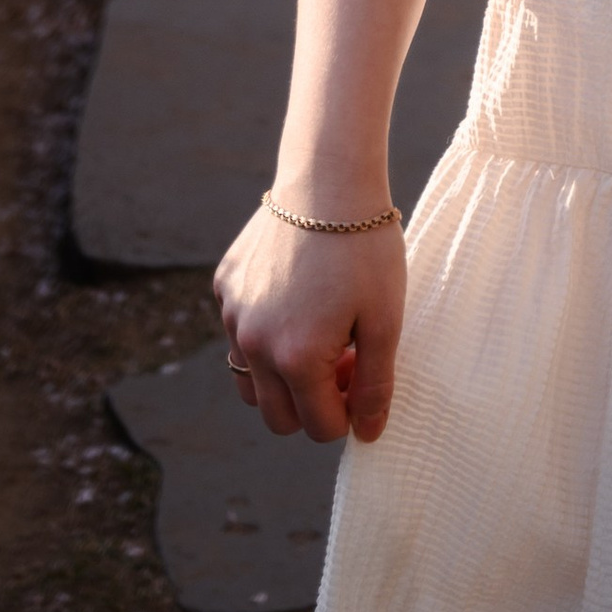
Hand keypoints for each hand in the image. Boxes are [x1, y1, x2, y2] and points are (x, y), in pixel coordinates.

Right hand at [214, 202, 406, 443]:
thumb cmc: (366, 248)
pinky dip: (264, 332)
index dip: (347, 413)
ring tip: (318, 337)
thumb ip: (375, 386)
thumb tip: (367, 434)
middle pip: (278, 417)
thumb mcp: (386, 320)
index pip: (319, 427)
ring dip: (281, 378)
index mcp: (295, 359)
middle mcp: (253, 344)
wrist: (329, 176)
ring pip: (250, 383)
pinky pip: (239, 332)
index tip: (363, 376)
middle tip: (344, 360)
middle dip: (313, 405)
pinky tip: (297, 295)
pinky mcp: (225, 285)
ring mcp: (232, 314)